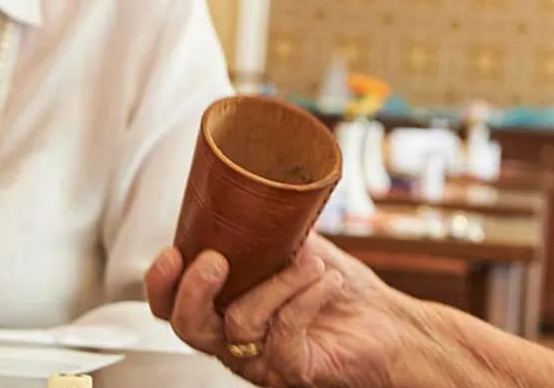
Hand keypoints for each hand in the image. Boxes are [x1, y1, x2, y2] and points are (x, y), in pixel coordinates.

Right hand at [145, 234, 423, 387]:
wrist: (392, 325)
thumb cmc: (342, 291)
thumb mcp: (297, 249)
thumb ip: (269, 229)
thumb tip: (255, 184)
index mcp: (226, 310)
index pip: (172, 308)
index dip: (161, 286)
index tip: (172, 252)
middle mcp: (237, 342)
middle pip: (189, 328)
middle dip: (195, 291)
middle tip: (217, 260)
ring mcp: (263, 361)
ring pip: (241, 324)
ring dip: (278, 282)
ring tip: (311, 262)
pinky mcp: (294, 371)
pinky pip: (284, 335)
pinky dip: (306, 298)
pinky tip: (328, 280)